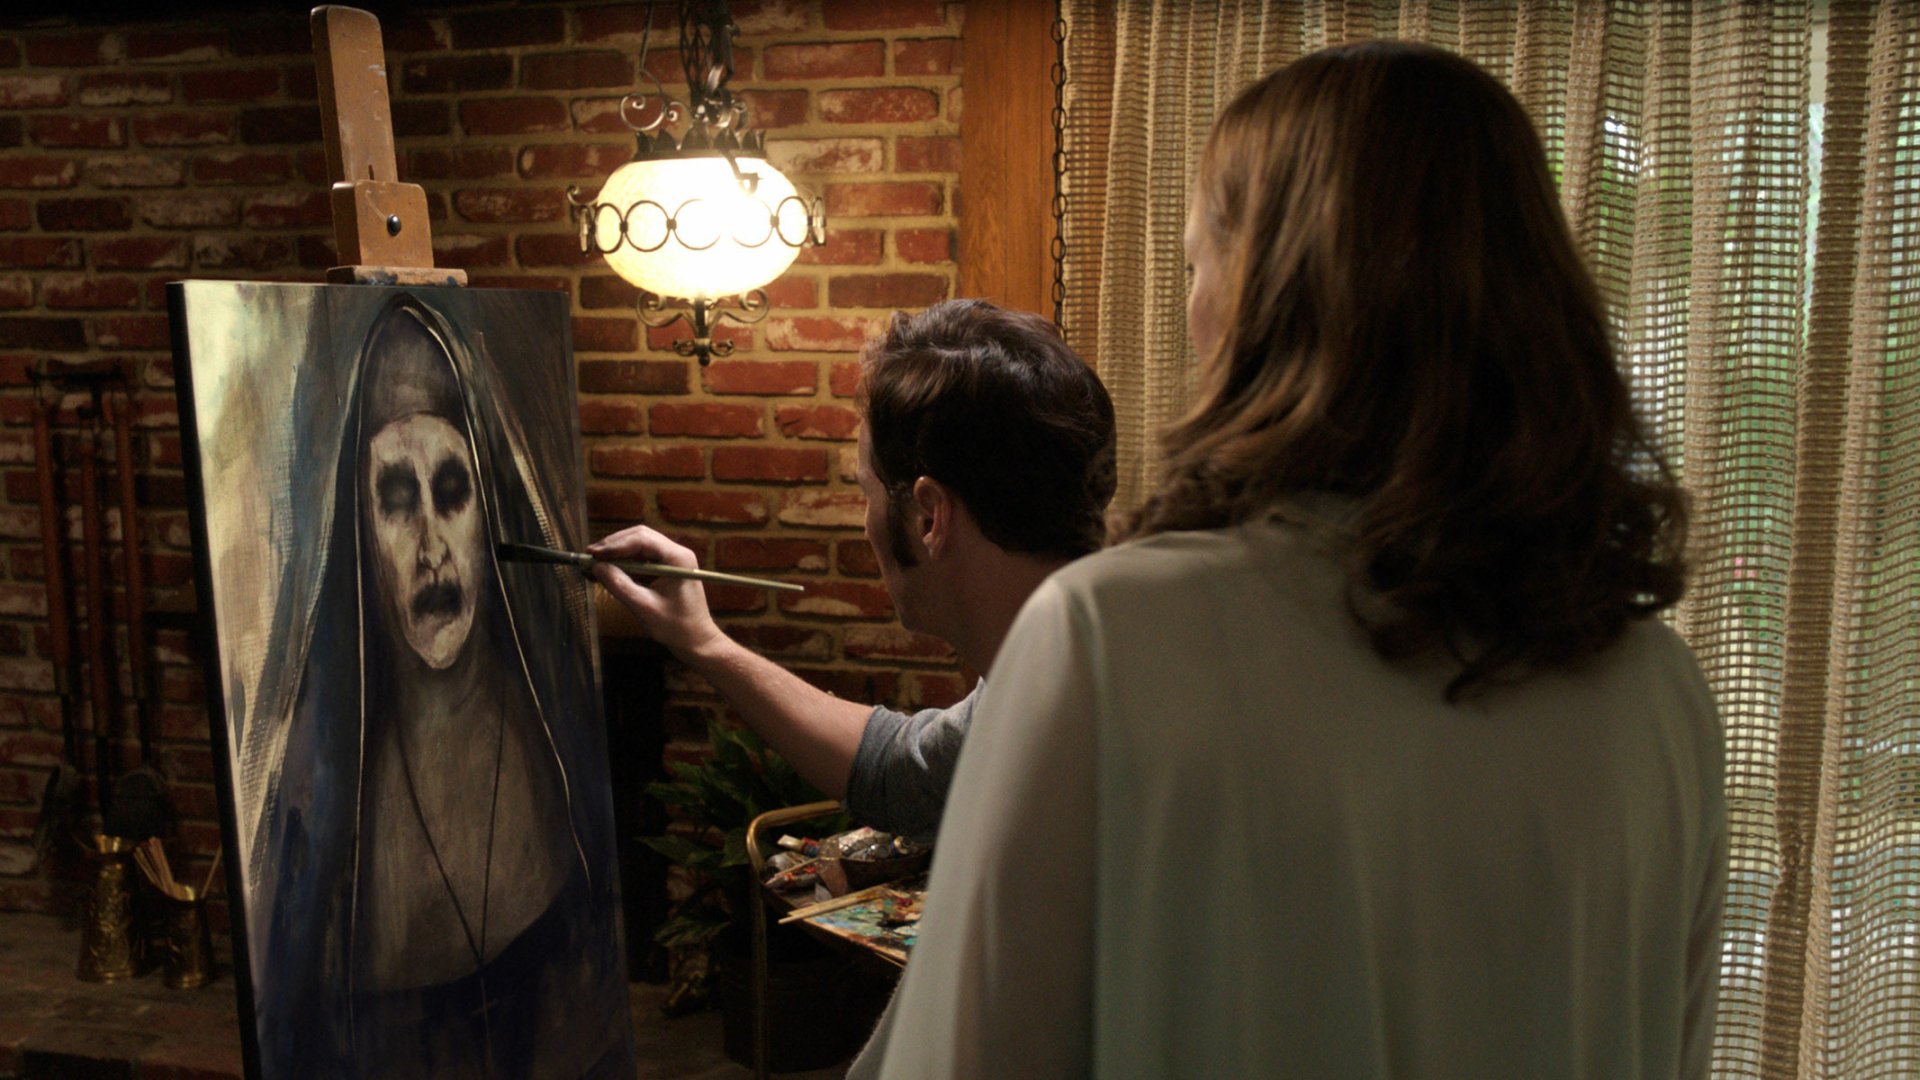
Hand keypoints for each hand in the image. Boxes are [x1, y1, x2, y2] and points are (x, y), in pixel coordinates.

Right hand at [588, 524, 726, 659]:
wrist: (695, 639)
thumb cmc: (675, 627)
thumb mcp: (643, 607)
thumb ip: (619, 585)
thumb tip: (596, 567)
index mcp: (678, 558)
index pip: (642, 540)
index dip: (615, 545)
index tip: (593, 554)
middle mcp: (676, 553)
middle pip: (639, 537)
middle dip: (612, 546)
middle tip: (589, 556)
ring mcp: (671, 559)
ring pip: (638, 545)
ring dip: (615, 553)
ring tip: (592, 564)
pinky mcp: (664, 568)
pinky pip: (640, 558)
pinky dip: (622, 563)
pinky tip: (604, 571)